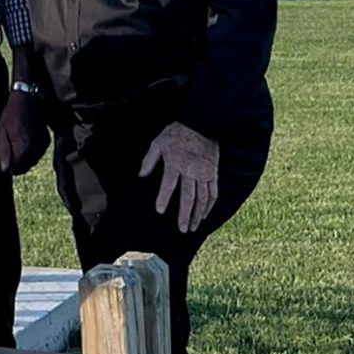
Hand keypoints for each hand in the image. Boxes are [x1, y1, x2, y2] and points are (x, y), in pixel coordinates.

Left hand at [0, 86, 48, 176]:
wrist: (27, 100)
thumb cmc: (11, 115)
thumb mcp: (1, 131)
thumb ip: (3, 152)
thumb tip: (4, 169)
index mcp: (21, 148)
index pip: (17, 170)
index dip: (10, 167)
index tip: (7, 159)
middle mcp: (34, 149)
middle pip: (26, 167)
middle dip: (18, 163)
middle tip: (12, 149)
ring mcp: (42, 145)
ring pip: (33, 161)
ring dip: (26, 157)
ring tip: (19, 142)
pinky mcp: (46, 140)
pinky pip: (39, 153)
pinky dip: (34, 150)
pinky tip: (27, 139)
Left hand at [139, 120, 218, 234]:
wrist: (201, 123)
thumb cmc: (176, 133)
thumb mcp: (158, 142)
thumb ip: (149, 160)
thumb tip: (140, 175)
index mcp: (175, 163)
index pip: (168, 185)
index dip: (163, 198)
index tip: (160, 211)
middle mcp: (191, 171)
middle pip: (188, 197)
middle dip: (184, 215)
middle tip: (182, 230)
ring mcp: (204, 173)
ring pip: (202, 199)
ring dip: (197, 215)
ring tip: (192, 227)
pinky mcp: (213, 173)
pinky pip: (213, 193)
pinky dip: (209, 206)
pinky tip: (204, 215)